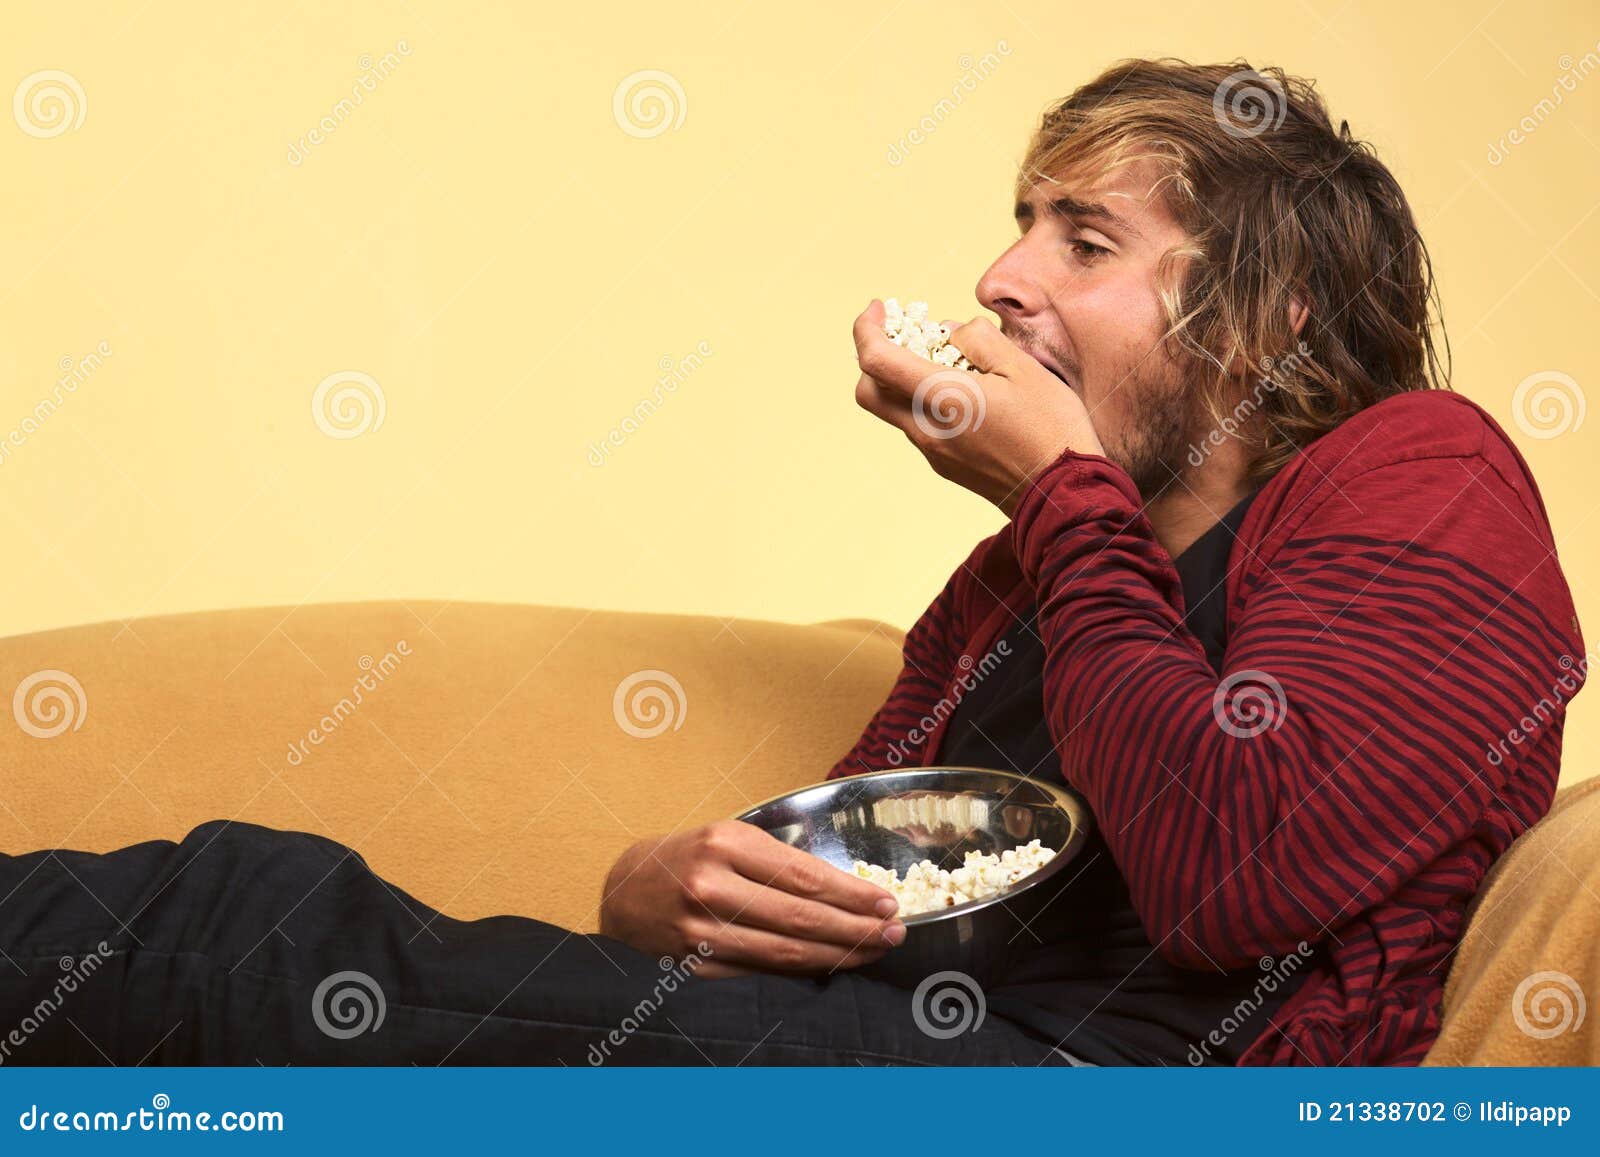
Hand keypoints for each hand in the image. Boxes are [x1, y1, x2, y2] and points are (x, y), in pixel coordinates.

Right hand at [598, 819, 905, 978]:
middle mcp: (710, 886)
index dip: (851, 894)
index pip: (804, 876)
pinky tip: (827, 966)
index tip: (886, 903)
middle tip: (894, 932)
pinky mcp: (694, 968)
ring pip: (785, 951)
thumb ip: (776, 862)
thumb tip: (844, 892)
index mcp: (724, 844)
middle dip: (855, 927)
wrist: (622, 893)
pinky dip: (799, 972)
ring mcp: (700, 932)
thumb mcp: (725, 838)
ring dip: (837, 953)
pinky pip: (760, 973)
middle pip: (801, 917)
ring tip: (872, 950)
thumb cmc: (685, 859)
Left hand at [852, 300, 1106, 514]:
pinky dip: (925, 400)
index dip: (866, 329)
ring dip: (903, 379)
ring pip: (895, 409)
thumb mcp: (1023, 367)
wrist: (1063, 494)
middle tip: (905, 332)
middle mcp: (927, 430)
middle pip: (869, 392)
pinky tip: (964, 391)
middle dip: (875, 356)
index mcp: (943, 399)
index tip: (880, 308)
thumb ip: (979, 340)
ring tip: (948, 358)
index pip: (875, 361)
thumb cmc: (1051, 428)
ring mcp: (934, 452)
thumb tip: (949, 333)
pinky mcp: (946, 465)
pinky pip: (920, 426)